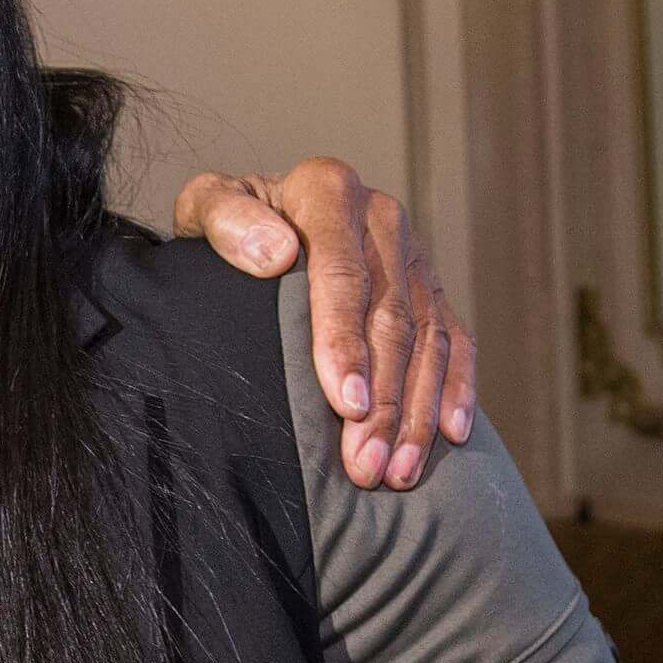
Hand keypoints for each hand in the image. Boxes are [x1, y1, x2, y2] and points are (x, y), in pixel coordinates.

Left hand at [173, 160, 474, 490]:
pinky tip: (450, 435)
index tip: (344, 403)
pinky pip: (456, 340)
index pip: (342, 276)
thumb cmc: (229, 227)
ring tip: (396, 471)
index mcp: (328, 191)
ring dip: (416, 412)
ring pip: (428, 340)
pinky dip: (456, 389)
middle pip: (391, 319)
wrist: (263, 217)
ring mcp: (414, 254)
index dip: (346, 342)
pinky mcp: (432, 286)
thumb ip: (225, 218)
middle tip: (365, 464)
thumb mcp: (206, 207)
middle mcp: (382, 218)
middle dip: (382, 400)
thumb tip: (274, 254)